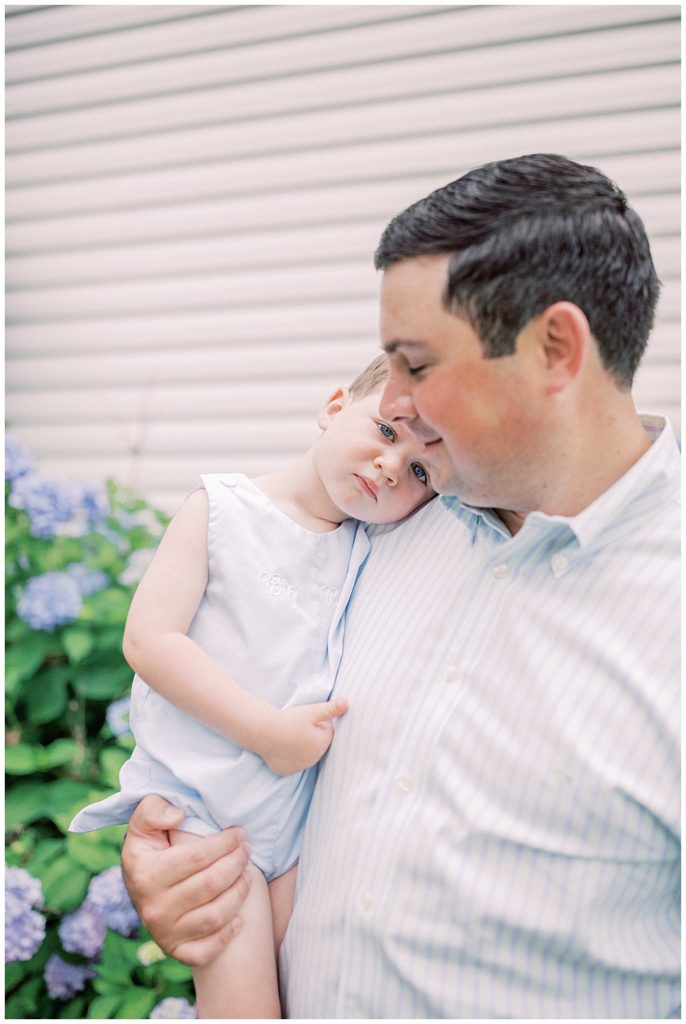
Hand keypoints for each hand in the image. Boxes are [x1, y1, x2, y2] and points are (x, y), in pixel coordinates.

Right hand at [121, 795, 250, 966]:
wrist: (139, 887)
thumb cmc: (150, 848)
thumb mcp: (143, 823)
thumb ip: (154, 809)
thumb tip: (179, 816)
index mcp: (146, 875)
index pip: (197, 857)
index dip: (224, 843)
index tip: (239, 833)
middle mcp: (154, 908)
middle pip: (211, 885)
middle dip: (236, 863)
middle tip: (247, 850)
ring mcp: (164, 933)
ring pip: (214, 916)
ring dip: (238, 893)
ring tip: (247, 874)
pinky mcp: (175, 951)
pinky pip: (205, 951)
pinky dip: (225, 936)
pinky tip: (238, 918)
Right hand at [262, 698, 348, 775]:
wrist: (264, 732)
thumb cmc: (289, 720)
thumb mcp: (312, 711)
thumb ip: (331, 709)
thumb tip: (347, 702)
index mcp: (322, 744)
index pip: (327, 732)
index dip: (318, 724)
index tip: (306, 721)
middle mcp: (313, 759)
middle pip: (317, 745)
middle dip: (311, 736)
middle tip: (296, 728)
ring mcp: (299, 767)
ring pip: (305, 754)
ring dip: (301, 747)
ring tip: (289, 736)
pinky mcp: (286, 771)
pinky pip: (292, 763)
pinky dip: (289, 756)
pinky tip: (282, 747)